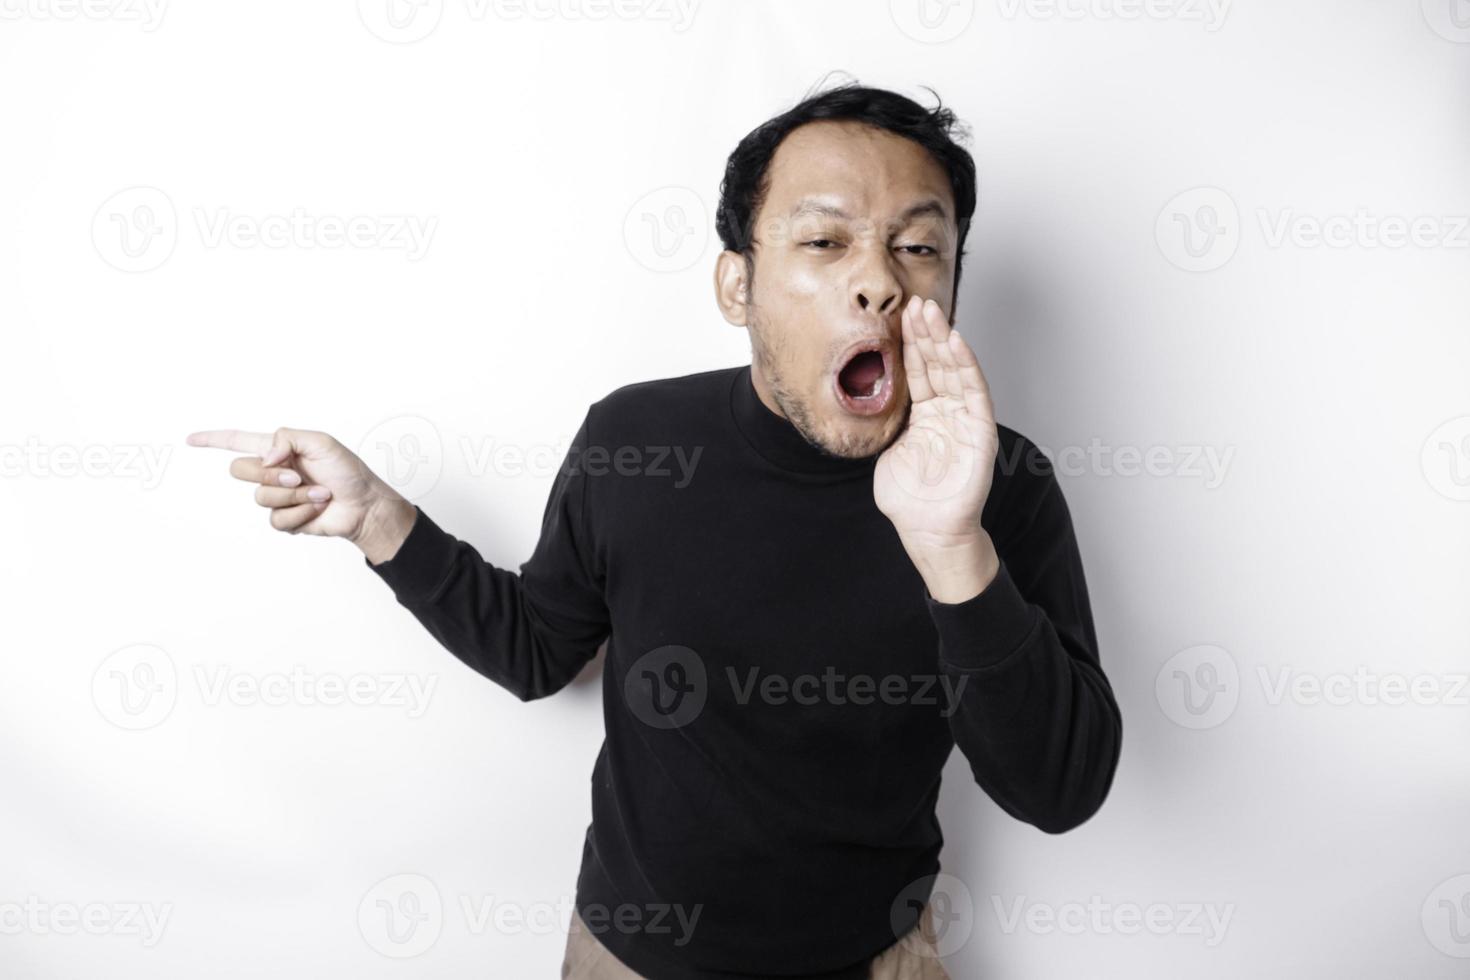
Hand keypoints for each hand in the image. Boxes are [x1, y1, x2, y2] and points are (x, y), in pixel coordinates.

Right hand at [186, 426, 414, 561]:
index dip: (213, 440)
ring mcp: (278, 497)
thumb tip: (264, 459)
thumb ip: (286, 439)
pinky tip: (317, 508)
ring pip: (261, 497)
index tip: (190, 440)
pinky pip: (277, 518)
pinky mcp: (286, 519)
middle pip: (240, 470)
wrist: (364, 504)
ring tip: (319, 492)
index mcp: (278, 449)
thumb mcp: (321, 442)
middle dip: (268, 474)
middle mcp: (273, 472)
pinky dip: (301, 513)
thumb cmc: (347, 471)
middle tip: (297, 476)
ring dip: (294, 495)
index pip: (237, 441)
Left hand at [874, 297, 1000, 597]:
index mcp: (925, 414)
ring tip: (932, 312)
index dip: (910, 342)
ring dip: (944, 339)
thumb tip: (862, 395)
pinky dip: (966, 365)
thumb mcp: (886, 449)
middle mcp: (947, 412)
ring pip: (956, 370)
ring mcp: (965, 419)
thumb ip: (883, 420)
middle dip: (926, 332)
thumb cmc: (909, 498)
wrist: (928, 532)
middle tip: (915, 300)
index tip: (900, 314)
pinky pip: (975, 392)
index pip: (917, 370)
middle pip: (937, 363)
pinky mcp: (981, 432)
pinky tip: (955, 342)